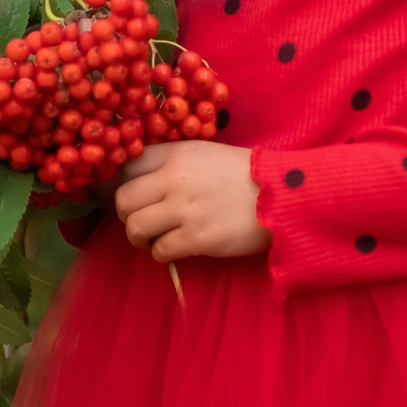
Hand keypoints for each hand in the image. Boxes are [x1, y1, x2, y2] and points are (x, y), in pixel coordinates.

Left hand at [112, 142, 270, 262]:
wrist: (282, 196)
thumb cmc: (246, 175)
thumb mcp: (206, 153)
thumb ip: (174, 162)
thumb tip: (144, 181)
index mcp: (177, 153)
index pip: (128, 165)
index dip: (128, 182)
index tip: (137, 194)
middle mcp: (175, 178)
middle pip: (124, 199)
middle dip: (128, 214)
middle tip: (143, 221)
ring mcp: (184, 209)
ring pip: (135, 227)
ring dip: (140, 237)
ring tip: (154, 238)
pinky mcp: (196, 238)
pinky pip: (159, 250)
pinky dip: (162, 253)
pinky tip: (175, 248)